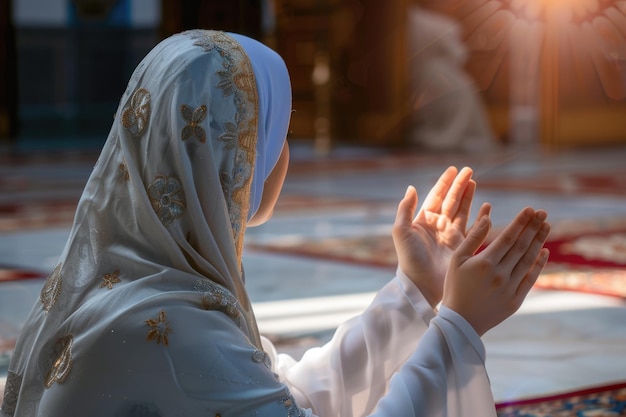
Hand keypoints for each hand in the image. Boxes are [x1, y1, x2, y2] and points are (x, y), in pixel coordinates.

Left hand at [392, 166, 489, 307]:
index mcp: (424, 220)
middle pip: (451, 200)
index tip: (452, 169)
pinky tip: (487, 208)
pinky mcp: (462, 246)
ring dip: (468, 196)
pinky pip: (474, 227)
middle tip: (469, 170)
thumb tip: (411, 188)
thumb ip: (405, 209)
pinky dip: (481, 217)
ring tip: (474, 181)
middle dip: (459, 185)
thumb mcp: (401, 232)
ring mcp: (450, 235)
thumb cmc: (409, 259)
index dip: (444, 182)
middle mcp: (438, 225)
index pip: (436, 196)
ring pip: (462, 210)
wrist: (421, 284)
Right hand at [442, 207, 550, 335]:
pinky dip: (539, 264)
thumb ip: (473, 238)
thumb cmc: (455, 287)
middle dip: (533, 227)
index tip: (530, 209)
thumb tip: (487, 217)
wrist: (460, 322)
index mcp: (485, 263)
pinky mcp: (516, 300)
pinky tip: (544, 251)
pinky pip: (531, 278)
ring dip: (539, 241)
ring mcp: (510, 288)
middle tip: (543, 213)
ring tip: (546, 226)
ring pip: (528, 260)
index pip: (508, 237)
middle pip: (521, 246)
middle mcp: (500, 274)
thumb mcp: (456, 260)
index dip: (520, 222)